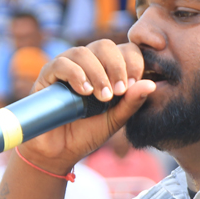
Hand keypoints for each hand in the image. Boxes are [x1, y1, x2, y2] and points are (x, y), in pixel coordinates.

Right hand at [16, 41, 156, 173]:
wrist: (60, 152)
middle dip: (116, 66)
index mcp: (107, 70)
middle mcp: (87, 63)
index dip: (132, 62)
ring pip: (83, 52)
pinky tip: (84, 91)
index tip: (132, 85)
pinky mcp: (47, 75)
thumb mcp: (116, 119)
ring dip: (97, 73)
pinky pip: (61, 63)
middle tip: (118, 91)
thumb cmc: (88, 133)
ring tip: (102, 96)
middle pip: (105, 45)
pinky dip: (75, 74)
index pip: (125, 50)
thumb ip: (132, 102)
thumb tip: (152, 84)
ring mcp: (66, 67)